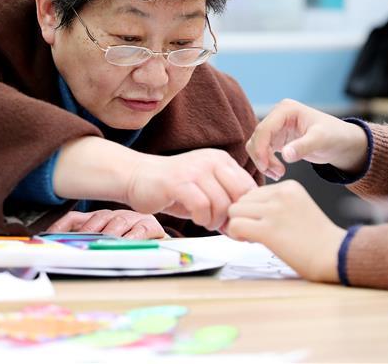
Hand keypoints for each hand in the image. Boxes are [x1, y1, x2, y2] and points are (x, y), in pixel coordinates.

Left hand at [46, 210, 165, 238]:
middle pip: (97, 219)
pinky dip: (132, 237)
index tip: (49, 237)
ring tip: (103, 245)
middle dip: (87, 232)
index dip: (62, 226)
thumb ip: (86, 243)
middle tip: (80, 245)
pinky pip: (139, 230)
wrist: (161, 243)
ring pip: (118, 222)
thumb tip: (61, 249)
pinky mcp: (149, 225)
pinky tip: (126, 244)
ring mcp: (132, 219)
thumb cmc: (130, 242)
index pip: (75, 219)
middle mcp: (114, 215)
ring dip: (109, 234)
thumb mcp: (106, 242)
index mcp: (100, 219)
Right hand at [125, 148, 257, 231]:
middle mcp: (211, 160)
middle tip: (220, 225)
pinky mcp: (178, 181)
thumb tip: (244, 229)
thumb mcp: (206, 193)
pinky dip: (202, 218)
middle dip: (232, 216)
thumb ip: (225, 204)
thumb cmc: (174, 189)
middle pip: (239, 194)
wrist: (138, 177)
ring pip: (221, 202)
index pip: (248, 186)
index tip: (236, 223)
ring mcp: (195, 169)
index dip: (245, 210)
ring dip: (215, 220)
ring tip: (206, 222)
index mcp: (221, 160)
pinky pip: (202, 204)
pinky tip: (196, 218)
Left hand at [226, 180, 344, 282]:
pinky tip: (249, 242)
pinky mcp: (268, 230)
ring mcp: (274, 211)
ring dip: (239, 224)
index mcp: (289, 187)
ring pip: (234, 210)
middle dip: (244, 216)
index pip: (254, 192)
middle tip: (256, 232)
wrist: (334, 255)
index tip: (263, 224)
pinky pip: (235, 225)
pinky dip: (236, 235)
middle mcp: (281, 194)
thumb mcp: (298, 208)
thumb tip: (245, 210)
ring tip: (254, 237)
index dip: (253, 210)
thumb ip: (275, 204)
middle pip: (242, 199)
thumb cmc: (317, 239)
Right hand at [246, 99, 367, 178]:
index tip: (266, 166)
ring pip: (257, 145)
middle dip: (262, 157)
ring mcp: (277, 127)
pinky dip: (266, 163)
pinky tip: (277, 172)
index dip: (261, 148)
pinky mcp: (278, 139)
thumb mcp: (321, 140)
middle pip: (257, 137)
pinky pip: (263, 151)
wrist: (342, 142)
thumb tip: (286, 155)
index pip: (264, 128)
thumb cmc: (335, 135)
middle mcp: (278, 116)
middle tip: (277, 173)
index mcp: (286, 109)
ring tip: (279, 174)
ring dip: (263, 161)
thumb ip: (303, 146)